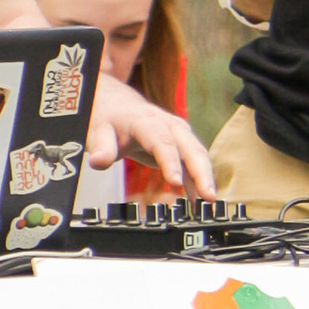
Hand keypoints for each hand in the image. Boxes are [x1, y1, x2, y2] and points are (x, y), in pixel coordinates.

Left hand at [87, 76, 215, 193]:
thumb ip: (101, 147)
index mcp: (147, 122)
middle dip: (202, 173)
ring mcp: (179, 134)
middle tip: (209, 197)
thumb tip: (98, 162)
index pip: (162, 142)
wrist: (117, 103)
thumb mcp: (98, 130)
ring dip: (206, 179)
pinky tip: (201, 201)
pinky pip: (194, 163)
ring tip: (210, 205)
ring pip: (198, 156)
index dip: (170, 162)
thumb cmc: (109, 118)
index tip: (176, 182)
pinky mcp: (181, 145)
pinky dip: (200, 181)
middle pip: (190, 148)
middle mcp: (169, 125)